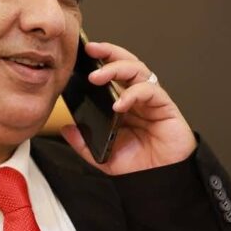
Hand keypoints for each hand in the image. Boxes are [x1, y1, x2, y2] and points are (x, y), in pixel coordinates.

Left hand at [60, 41, 195, 175]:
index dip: (99, 60)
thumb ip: (84, 142)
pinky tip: (118, 104)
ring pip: (138, 70)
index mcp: (121, 102)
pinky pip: (150, 91)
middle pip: (125, 62)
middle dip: (108, 52)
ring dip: (117, 68)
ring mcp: (151, 100)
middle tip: (91, 50)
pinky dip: (133, 93)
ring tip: (97, 76)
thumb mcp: (101, 155)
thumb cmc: (137, 165)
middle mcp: (136, 96)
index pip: (111, 72)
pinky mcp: (165, 107)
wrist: (158, 180)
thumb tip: (65, 128)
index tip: (81, 52)